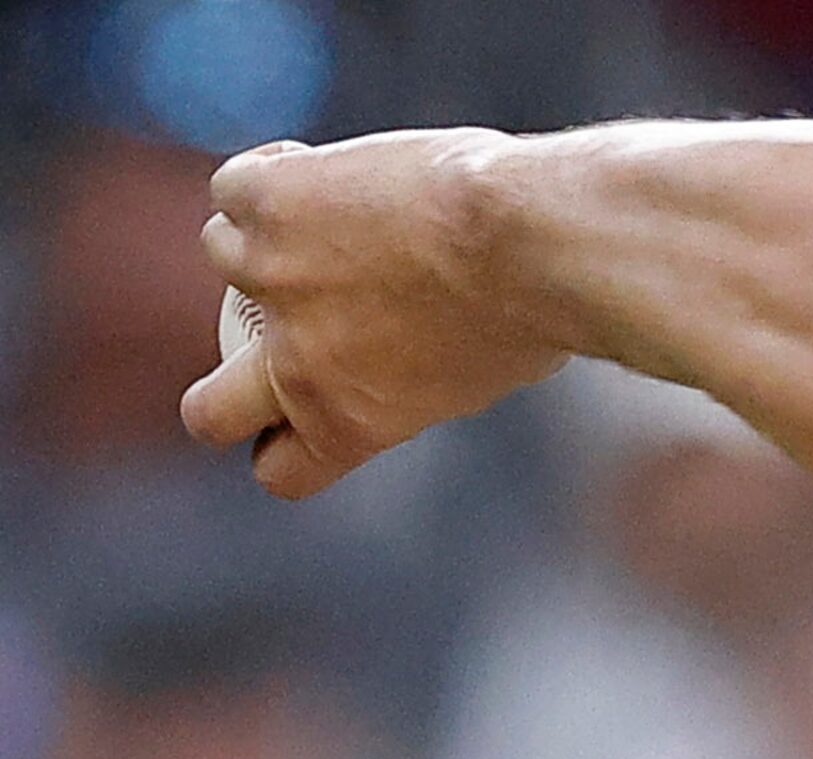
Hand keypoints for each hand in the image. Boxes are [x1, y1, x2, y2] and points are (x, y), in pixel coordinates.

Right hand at [180, 131, 568, 497]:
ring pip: (221, 257)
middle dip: (225, 392)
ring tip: (337, 214)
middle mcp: (294, 365)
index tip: (304, 418)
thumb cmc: (536, 312)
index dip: (287, 443)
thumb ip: (419, 377)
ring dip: (267, 238)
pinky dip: (274, 172)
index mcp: (349, 425)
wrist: (524, 242)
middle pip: (207, 411)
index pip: (280, 470)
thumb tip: (419, 351)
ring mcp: (268, 281)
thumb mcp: (482, 375)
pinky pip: (235, 187)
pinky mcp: (264, 204)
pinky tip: (321, 165)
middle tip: (267, 346)